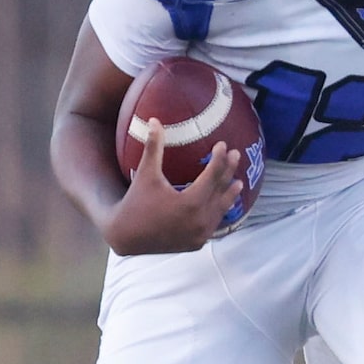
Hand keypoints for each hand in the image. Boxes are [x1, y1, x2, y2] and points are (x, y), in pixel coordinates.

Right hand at [102, 128, 245, 254]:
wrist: (125, 237)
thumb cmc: (135, 202)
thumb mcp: (146, 175)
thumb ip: (154, 148)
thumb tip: (155, 120)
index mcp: (190, 203)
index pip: (213, 176)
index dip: (219, 159)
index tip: (223, 145)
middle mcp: (200, 221)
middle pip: (220, 191)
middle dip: (228, 171)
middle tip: (236, 155)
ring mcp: (200, 234)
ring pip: (220, 210)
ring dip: (229, 195)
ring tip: (238, 183)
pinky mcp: (197, 243)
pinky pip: (212, 224)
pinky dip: (217, 213)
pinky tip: (222, 204)